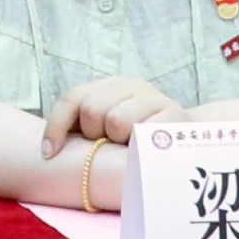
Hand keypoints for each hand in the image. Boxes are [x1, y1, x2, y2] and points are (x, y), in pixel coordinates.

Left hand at [39, 76, 184, 155]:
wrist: (191, 142)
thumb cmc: (140, 142)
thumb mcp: (110, 128)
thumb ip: (85, 129)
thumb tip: (46, 149)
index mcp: (111, 86)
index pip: (72, 98)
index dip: (55, 126)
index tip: (48, 154)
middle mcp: (131, 85)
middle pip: (92, 110)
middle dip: (94, 136)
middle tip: (108, 146)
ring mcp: (154, 97)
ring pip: (116, 121)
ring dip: (117, 142)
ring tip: (128, 147)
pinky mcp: (174, 115)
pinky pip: (143, 133)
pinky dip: (137, 146)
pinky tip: (141, 151)